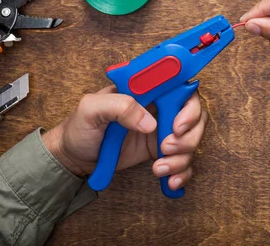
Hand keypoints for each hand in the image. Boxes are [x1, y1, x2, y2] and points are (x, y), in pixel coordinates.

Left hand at [42, 86, 206, 190]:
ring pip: (192, 140)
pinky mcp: (161, 151)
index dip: (188, 106)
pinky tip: (169, 181)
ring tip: (159, 168)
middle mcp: (159, 108)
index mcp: (147, 91)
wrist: (75, 158)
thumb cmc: (80, 127)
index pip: (181, 87)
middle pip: (195, 115)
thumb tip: (149, 122)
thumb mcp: (91, 109)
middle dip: (188, 135)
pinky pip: (184, 161)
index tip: (178, 125)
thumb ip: (118, 106)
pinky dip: (182, 172)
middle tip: (166, 148)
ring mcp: (162, 130)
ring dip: (182, 157)